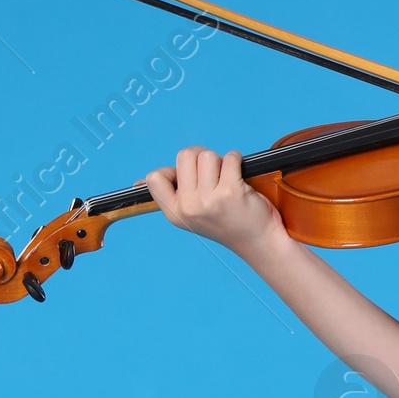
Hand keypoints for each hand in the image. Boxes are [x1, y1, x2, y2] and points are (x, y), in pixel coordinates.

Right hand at [144, 147, 279, 258]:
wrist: (260, 242)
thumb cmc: (227, 222)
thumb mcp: (191, 214)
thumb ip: (169, 195)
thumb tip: (138, 183)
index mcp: (174, 213)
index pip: (155, 177)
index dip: (174, 170)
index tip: (191, 182)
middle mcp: (188, 208)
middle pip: (184, 155)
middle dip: (201, 159)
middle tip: (215, 177)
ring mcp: (208, 200)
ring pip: (207, 155)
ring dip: (221, 161)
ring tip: (229, 181)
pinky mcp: (230, 192)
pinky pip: (229, 157)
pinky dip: (237, 160)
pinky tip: (241, 178)